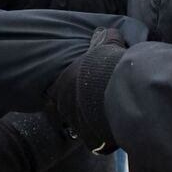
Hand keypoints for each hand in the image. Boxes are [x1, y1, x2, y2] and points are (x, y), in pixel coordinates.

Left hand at [49, 27, 126, 153]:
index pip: (53, 92)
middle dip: (74, 111)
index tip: (74, 92)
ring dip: (89, 124)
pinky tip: (114, 131)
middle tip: (90, 107)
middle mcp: (64, 105)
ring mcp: (76, 124)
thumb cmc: (108, 64)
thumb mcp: (108, 44)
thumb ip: (107, 38)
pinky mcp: (91, 141)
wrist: (118, 89)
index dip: (62, 93)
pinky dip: (103, 139)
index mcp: (62, 83)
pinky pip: (95, 142)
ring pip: (79, 127)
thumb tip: (111, 30)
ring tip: (104, 120)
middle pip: (63, 112)